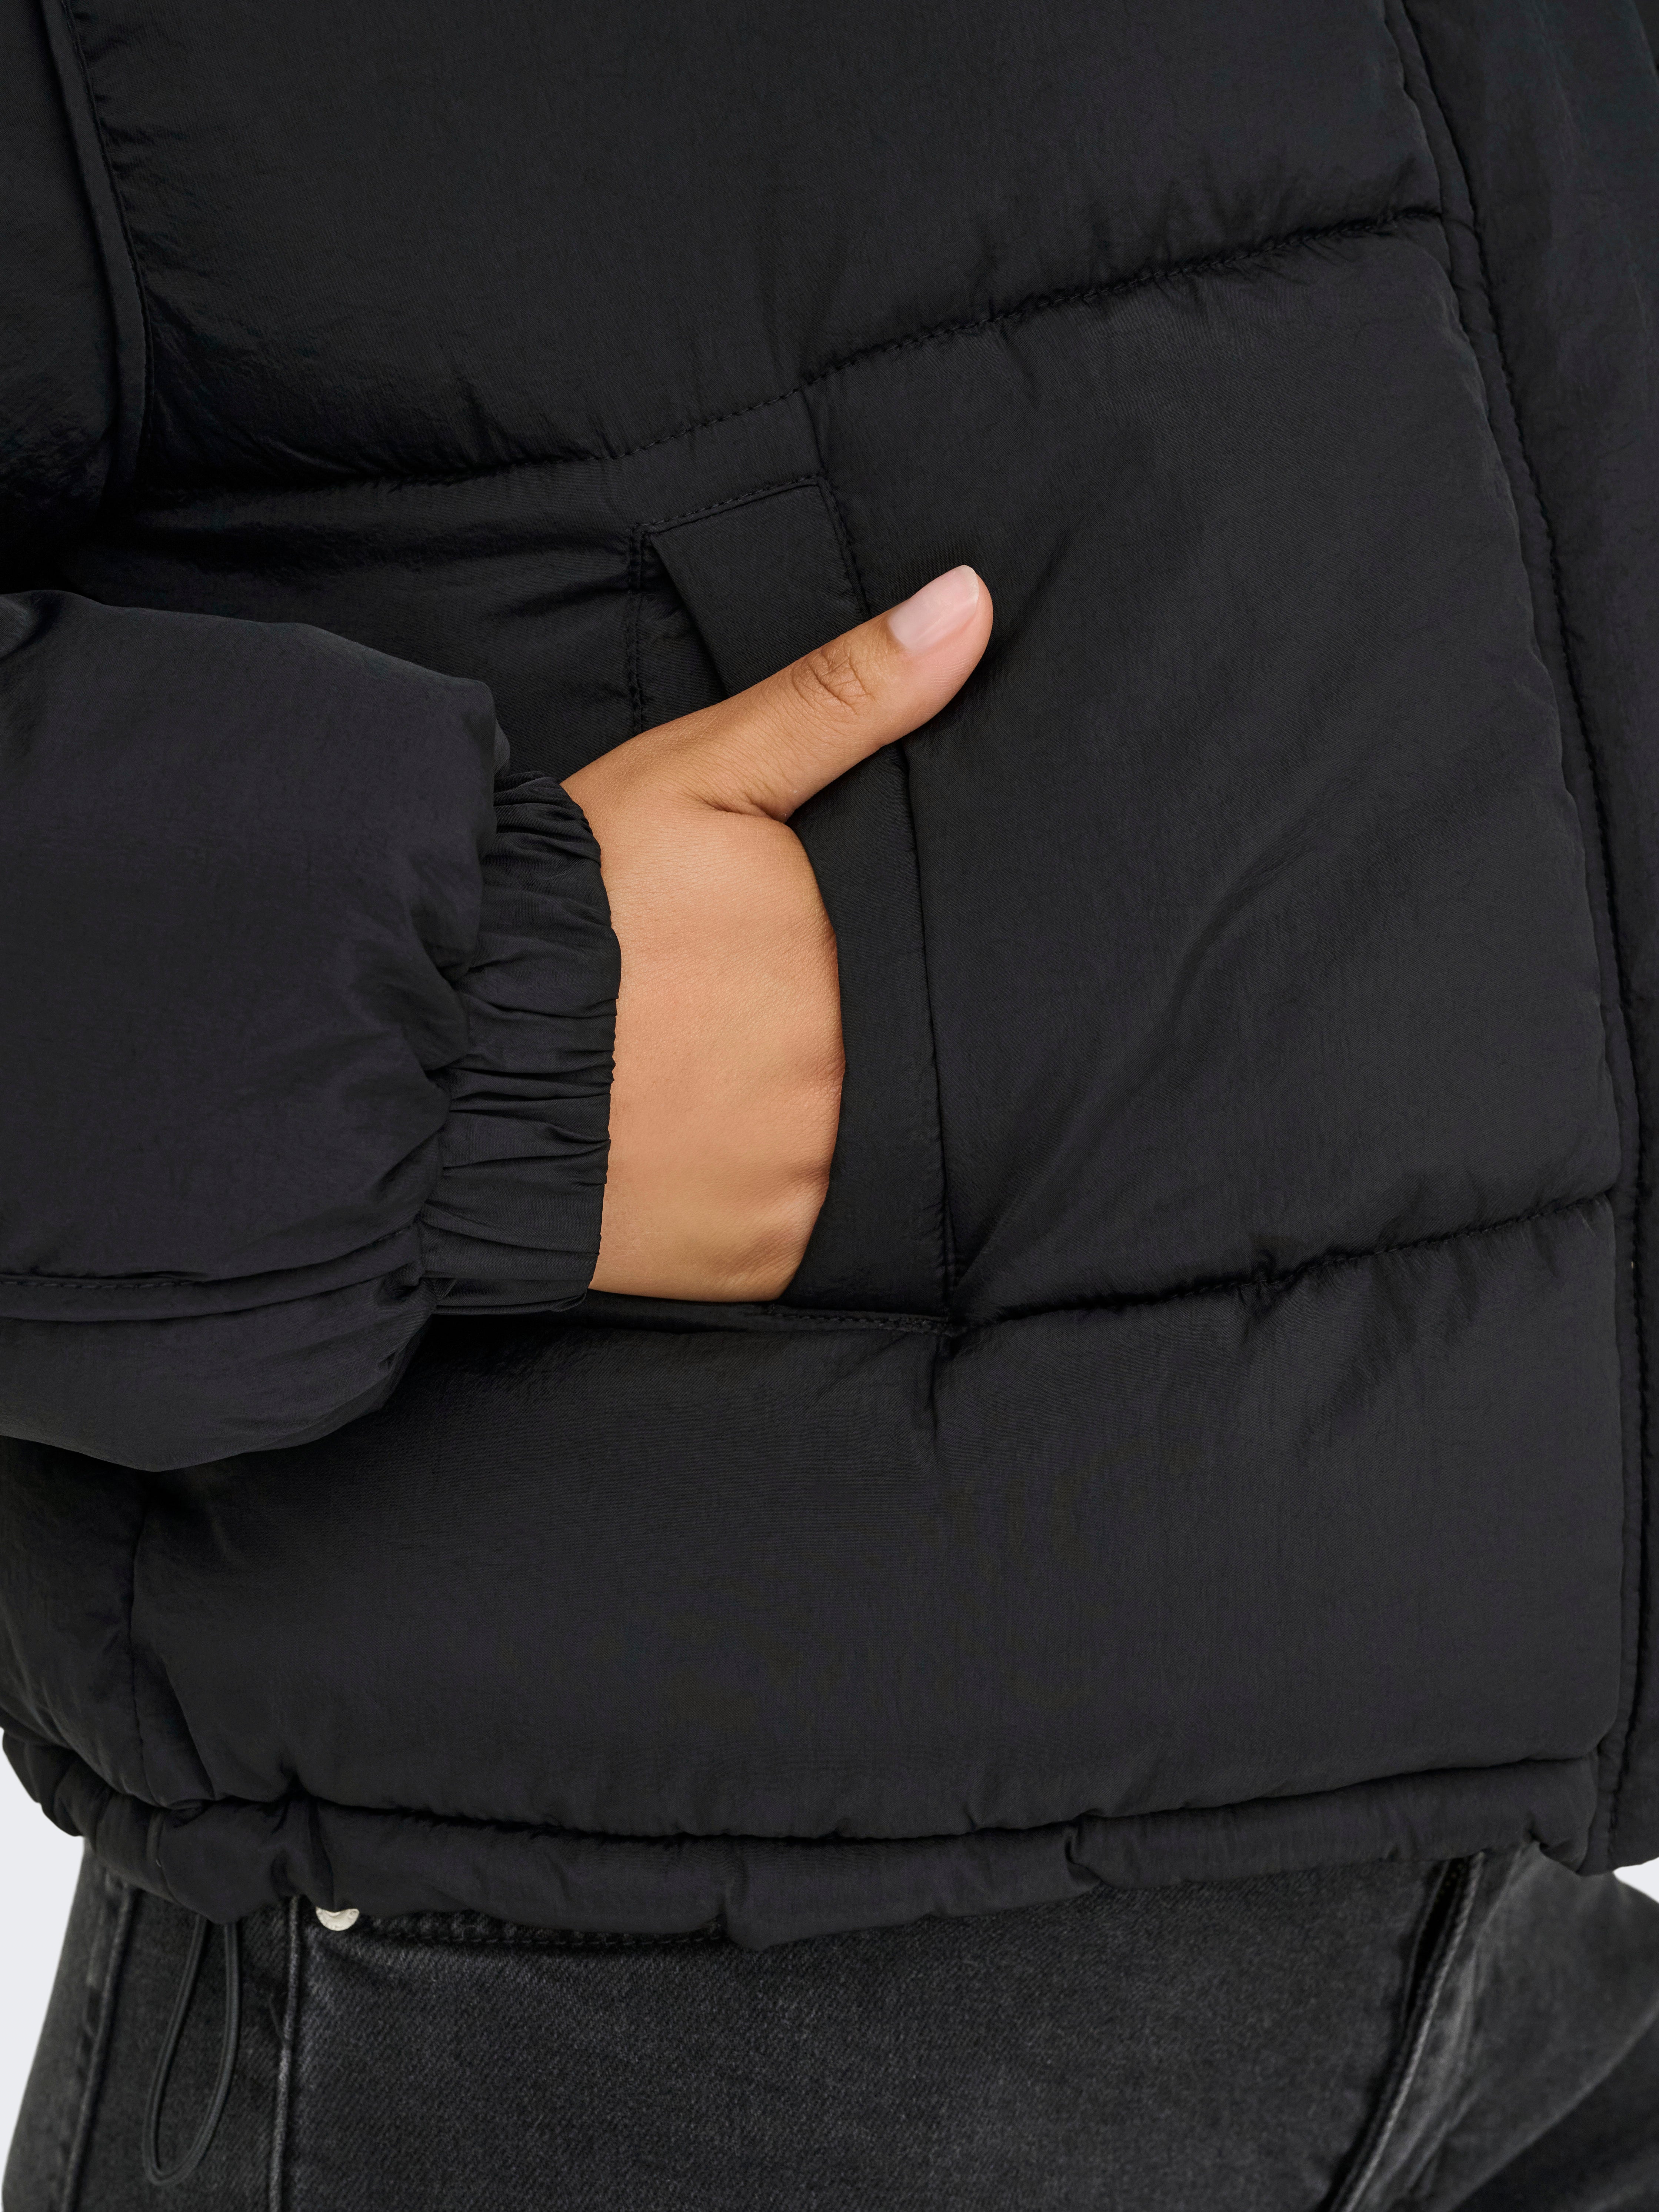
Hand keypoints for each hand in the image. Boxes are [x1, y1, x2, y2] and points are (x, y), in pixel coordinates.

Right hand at [563, 565, 991, 1300]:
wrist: (439, 1036)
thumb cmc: (571, 898)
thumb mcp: (706, 771)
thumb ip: (845, 696)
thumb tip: (971, 605)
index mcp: (842, 978)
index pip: (925, 985)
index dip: (873, 974)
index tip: (802, 967)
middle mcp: (834, 1098)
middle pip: (880, 1073)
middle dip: (823, 1047)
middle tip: (734, 1024)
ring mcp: (791, 1195)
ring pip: (836, 1156)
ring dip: (793, 1131)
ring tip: (712, 1088)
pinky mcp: (748, 1271)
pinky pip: (791, 1239)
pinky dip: (759, 1204)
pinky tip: (703, 1157)